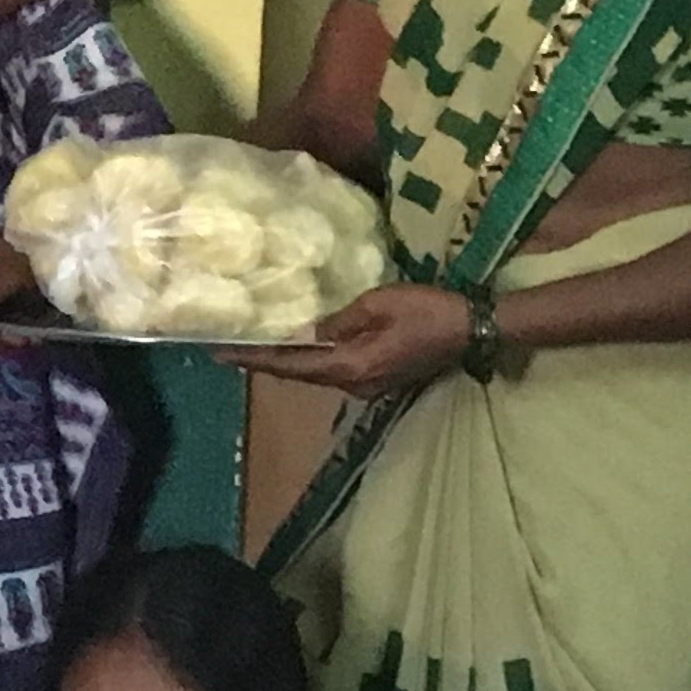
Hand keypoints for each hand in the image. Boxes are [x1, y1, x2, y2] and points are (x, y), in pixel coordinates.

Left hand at [227, 283, 465, 391]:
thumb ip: (336, 321)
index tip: (219, 354)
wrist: (471, 329)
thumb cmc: (425, 310)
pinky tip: (297, 346)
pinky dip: (310, 360)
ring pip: (315, 373)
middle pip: (298, 374)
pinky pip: (333, 370)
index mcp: (349, 367)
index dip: (254, 359)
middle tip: (227, 347)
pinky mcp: (377, 379)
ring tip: (253, 345)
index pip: (290, 366)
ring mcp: (366, 386)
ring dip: (286, 361)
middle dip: (263, 361)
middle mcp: (353, 385)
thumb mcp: (376, 304)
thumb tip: (302, 332)